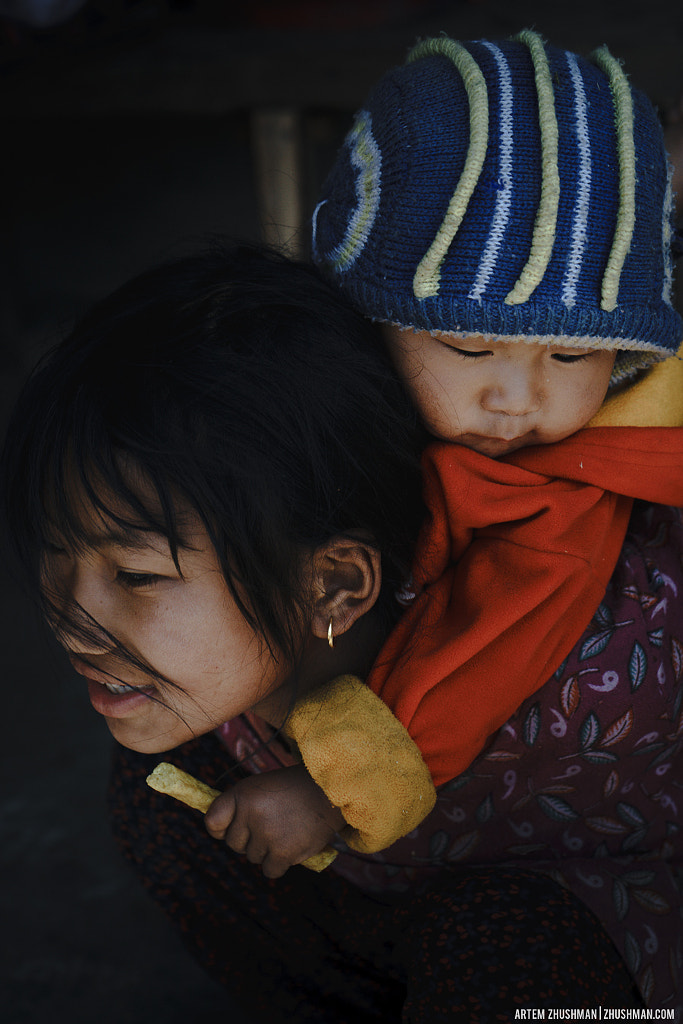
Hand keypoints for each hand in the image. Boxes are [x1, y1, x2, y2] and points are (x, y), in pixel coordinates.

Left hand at [204, 765, 345, 877]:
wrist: (329, 792)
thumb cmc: (293, 789)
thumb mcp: (262, 787)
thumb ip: (241, 806)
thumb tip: (219, 832)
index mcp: (242, 794)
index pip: (212, 822)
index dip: (220, 829)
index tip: (230, 829)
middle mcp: (250, 814)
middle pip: (234, 844)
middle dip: (249, 839)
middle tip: (271, 825)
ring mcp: (266, 834)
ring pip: (253, 857)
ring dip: (268, 850)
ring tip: (287, 830)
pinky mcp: (282, 852)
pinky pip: (270, 870)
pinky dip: (280, 863)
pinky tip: (292, 845)